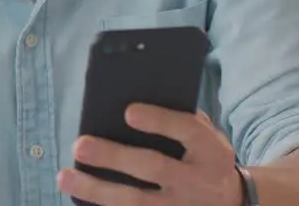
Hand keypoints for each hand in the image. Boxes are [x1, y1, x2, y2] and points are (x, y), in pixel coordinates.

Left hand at [57, 105, 244, 204]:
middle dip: (114, 157)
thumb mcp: (207, 136)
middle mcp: (199, 181)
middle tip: (80, 145)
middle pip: (154, 167)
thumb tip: (133, 101)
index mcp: (211, 150)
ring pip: (137, 202)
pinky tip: (81, 199)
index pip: (188, 130)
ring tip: (65, 177)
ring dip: (97, 190)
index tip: (128, 112)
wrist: (233, 203)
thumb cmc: (204, 157)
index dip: (159, 121)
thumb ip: (181, 119)